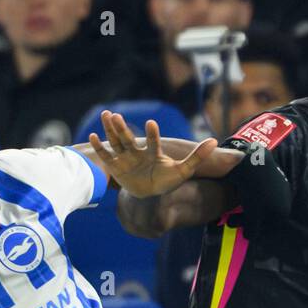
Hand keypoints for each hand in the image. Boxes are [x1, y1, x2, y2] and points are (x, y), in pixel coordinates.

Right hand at [88, 110, 217, 197]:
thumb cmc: (167, 180)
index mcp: (154, 152)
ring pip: (117, 142)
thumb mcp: (184, 170)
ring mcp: (126, 158)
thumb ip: (197, 156)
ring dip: (111, 130)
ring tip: (106, 115)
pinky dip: (99, 147)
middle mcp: (138, 152)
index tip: (151, 123)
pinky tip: (92, 136)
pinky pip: (107, 156)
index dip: (153, 134)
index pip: (153, 142)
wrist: (151, 194)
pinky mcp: (117, 167)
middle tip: (116, 114)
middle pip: (129, 138)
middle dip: (123, 127)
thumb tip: (215, 141)